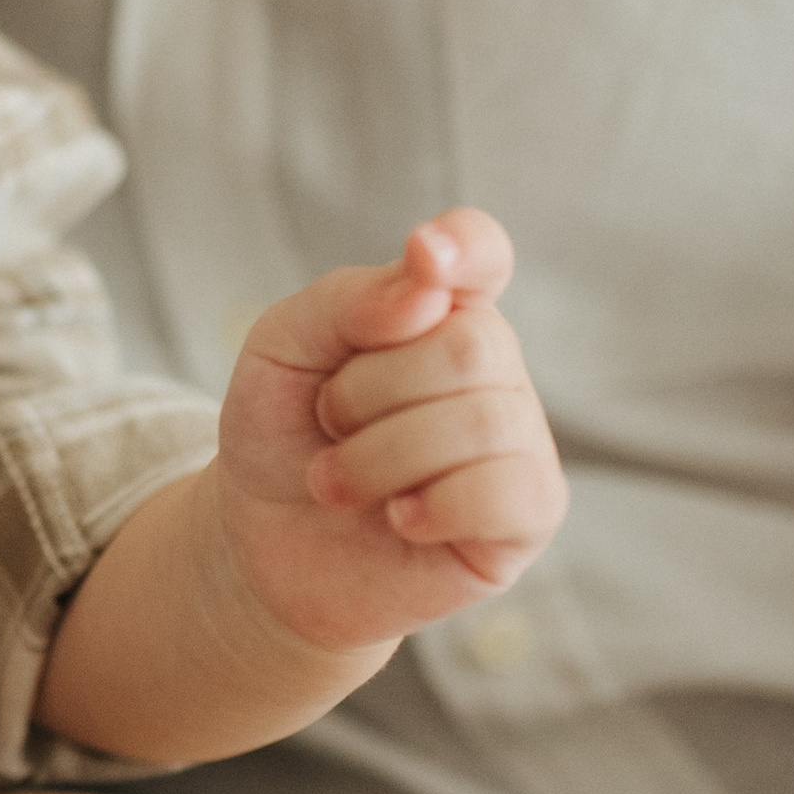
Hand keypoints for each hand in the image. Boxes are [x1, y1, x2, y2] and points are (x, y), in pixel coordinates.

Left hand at [215, 209, 565, 658]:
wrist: (264, 548)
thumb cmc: (282, 437)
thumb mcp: (279, 353)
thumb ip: (344, 303)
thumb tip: (427, 286)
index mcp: (436, 310)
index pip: (481, 251)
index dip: (465, 246)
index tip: (423, 258)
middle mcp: (492, 367)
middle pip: (469, 344)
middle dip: (368, 394)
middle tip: (329, 427)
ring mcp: (518, 440)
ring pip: (482, 420)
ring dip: (377, 458)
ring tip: (337, 484)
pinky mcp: (528, 515)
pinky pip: (508, 492)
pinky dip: (434, 506)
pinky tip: (399, 519)